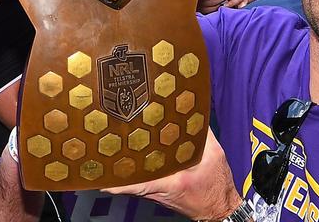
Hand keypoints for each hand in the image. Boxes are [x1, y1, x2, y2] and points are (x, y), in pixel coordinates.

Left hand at [102, 129, 240, 219]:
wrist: (218, 207)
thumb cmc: (215, 186)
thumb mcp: (214, 156)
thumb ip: (203, 134)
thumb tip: (193, 111)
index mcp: (168, 183)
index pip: (137, 184)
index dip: (116, 181)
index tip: (100, 173)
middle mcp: (156, 189)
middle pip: (127, 179)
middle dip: (113, 165)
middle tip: (100, 146)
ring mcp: (154, 190)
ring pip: (131, 179)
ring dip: (121, 166)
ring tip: (108, 146)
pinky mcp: (156, 189)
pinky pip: (138, 179)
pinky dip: (131, 169)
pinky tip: (125, 155)